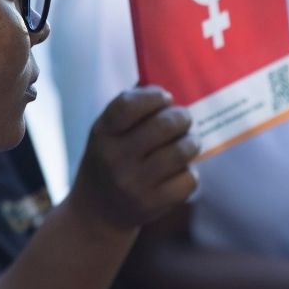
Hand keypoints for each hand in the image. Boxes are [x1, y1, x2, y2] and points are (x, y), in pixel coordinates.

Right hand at [69, 85, 198, 232]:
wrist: (96, 213)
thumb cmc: (109, 159)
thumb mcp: (108, 131)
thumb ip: (131, 104)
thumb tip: (159, 75)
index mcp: (103, 133)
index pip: (130, 105)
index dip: (154, 96)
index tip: (165, 98)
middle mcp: (115, 158)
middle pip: (163, 126)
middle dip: (182, 117)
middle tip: (184, 119)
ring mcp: (133, 184)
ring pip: (180, 151)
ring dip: (191, 142)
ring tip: (189, 142)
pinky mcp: (151, 204)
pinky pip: (187, 180)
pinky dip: (190, 172)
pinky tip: (182, 170)